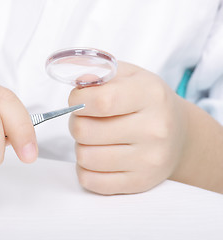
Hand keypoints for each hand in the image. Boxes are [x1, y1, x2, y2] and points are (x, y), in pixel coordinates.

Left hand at [68, 62, 192, 194]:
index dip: (77, 100)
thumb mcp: (130, 76)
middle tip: (86, 120)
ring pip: (85, 157)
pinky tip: (96, 157)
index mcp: (150, 95)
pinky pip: (91, 181)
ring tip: (94, 138)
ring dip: (81, 146)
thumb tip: (78, 83)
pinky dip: (84, 169)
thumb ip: (100, 72)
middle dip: (76, 123)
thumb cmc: (147, 102)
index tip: (77, 100)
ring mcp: (148, 160)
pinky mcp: (139, 182)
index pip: (100, 101)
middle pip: (85, 131)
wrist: (179, 135)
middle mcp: (154, 129)